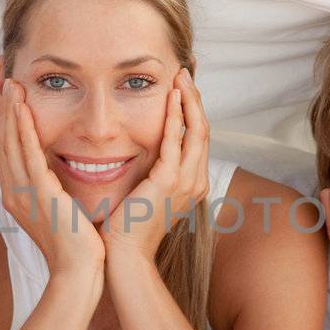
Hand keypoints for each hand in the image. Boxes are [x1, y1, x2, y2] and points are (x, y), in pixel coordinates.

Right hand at [0, 79, 103, 274]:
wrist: (80, 272)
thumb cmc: (76, 245)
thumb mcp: (59, 211)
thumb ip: (53, 190)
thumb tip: (58, 174)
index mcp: (17, 195)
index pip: (4, 149)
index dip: (3, 119)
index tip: (6, 93)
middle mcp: (14, 191)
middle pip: (0, 140)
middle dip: (0, 108)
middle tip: (2, 76)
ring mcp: (23, 193)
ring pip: (9, 143)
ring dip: (9, 111)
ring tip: (11, 82)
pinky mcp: (39, 193)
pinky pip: (27, 154)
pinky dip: (23, 129)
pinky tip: (23, 107)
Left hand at [101, 69, 208, 261]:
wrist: (125, 256)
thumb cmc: (128, 230)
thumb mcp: (146, 196)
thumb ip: (151, 175)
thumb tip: (143, 156)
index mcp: (193, 185)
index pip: (198, 140)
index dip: (193, 111)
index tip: (182, 89)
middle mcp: (196, 181)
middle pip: (204, 130)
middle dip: (195, 99)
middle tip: (184, 73)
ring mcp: (186, 181)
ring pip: (197, 130)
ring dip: (189, 100)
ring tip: (181, 76)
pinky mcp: (169, 180)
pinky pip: (177, 140)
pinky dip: (176, 115)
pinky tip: (171, 96)